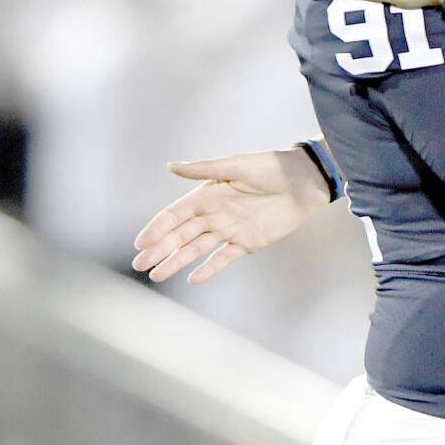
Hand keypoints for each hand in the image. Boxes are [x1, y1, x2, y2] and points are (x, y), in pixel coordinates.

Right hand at [131, 147, 332, 283]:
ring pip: (196, 249)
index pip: (175, 215)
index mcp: (207, 194)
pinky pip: (224, 258)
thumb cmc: (272, 167)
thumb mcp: (236, 166)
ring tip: (157, 276)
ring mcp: (230, 229)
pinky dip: (209, 268)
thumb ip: (203, 169)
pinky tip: (193, 278)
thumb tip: (169, 166)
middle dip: (159, 250)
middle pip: (180, 235)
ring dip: (176, 261)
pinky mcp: (247, 242)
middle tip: (140, 265)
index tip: (141, 243)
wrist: (305, 181)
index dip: (157, 228)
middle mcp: (214, 213)